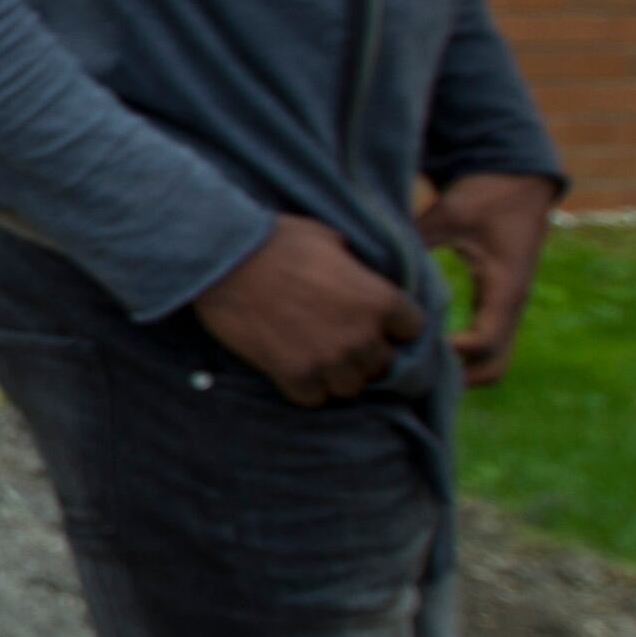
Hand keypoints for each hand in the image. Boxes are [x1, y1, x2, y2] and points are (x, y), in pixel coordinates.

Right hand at [193, 215, 423, 406]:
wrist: (224, 259)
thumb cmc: (276, 240)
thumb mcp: (329, 239)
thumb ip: (353, 266)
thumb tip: (355, 274)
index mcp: (379, 299)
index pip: (412, 328)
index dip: (392, 324)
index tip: (373, 320)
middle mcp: (361, 335)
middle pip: (382, 363)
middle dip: (363, 352)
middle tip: (338, 338)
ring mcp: (328, 360)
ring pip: (350, 387)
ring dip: (336, 374)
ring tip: (316, 357)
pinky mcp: (294, 375)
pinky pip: (313, 398)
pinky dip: (305, 386)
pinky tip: (292, 367)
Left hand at [417, 170, 555, 386]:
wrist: (519, 181)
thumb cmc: (486, 194)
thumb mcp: (450, 212)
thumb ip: (417, 239)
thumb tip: (374, 265)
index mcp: (504, 289)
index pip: (484, 342)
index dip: (449, 354)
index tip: (410, 348)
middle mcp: (509, 307)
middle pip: (493, 367)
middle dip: (454, 379)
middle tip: (405, 372)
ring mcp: (504, 309)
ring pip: (490, 361)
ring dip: (456, 371)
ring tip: (408, 365)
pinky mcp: (494, 304)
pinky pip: (481, 343)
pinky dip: (457, 355)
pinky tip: (417, 346)